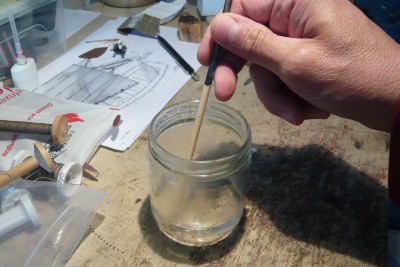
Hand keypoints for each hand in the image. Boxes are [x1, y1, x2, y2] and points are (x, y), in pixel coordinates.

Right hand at [198, 0, 399, 131]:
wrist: (397, 103)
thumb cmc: (352, 78)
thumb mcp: (295, 62)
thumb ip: (253, 43)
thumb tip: (219, 25)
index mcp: (295, 1)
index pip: (241, 8)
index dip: (220, 35)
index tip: (206, 63)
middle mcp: (297, 15)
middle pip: (251, 42)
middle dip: (251, 76)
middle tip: (228, 97)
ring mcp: (303, 38)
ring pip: (267, 67)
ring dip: (278, 95)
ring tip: (300, 112)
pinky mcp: (309, 58)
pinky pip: (284, 77)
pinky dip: (292, 97)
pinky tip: (312, 109)